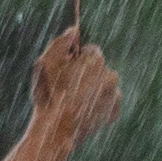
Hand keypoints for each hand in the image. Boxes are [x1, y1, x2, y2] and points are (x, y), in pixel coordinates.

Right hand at [31, 28, 124, 147]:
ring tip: (75, 101)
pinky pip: (108, 104)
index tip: (67, 71)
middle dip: (87, 74)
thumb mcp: (46, 63)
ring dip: (93, 90)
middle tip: (69, 87)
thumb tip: (74, 31)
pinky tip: (83, 111)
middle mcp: (111, 75)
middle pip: (99, 69)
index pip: (91, 52)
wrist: (55, 130)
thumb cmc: (49, 94)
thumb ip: (60, 43)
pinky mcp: (114, 113)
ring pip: (104, 86)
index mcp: (96, 60)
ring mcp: (115, 96)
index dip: (77, 60)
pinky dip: (98, 106)